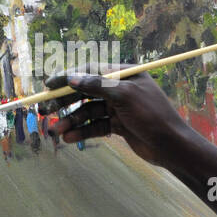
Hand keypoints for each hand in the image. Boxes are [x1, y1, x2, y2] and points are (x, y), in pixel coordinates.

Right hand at [43, 66, 195, 169]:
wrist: (172, 145)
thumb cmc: (153, 115)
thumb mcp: (125, 96)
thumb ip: (98, 86)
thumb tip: (72, 78)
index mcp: (124, 74)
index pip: (91, 71)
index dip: (68, 78)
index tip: (49, 86)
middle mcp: (120, 89)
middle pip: (85, 92)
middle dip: (65, 102)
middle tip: (45, 111)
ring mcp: (118, 108)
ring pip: (88, 112)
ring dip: (71, 121)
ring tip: (56, 133)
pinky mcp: (118, 125)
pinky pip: (95, 126)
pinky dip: (82, 131)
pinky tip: (69, 138)